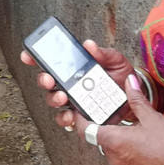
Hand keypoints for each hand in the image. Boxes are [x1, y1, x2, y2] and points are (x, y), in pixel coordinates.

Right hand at [19, 39, 135, 124]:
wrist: (136, 98)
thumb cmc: (122, 77)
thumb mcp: (116, 61)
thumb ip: (103, 53)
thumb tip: (89, 45)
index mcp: (75, 68)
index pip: (52, 62)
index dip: (35, 58)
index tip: (27, 55)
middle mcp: (70, 84)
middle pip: (47, 82)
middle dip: (44, 80)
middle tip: (49, 79)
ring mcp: (73, 101)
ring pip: (54, 100)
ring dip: (54, 98)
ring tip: (63, 96)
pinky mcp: (80, 117)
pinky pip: (66, 119)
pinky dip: (66, 118)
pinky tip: (71, 114)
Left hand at [74, 75, 163, 164]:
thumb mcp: (152, 118)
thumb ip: (136, 99)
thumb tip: (129, 81)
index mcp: (114, 140)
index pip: (86, 129)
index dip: (81, 120)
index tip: (80, 112)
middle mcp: (113, 158)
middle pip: (101, 140)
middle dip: (108, 130)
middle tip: (119, 120)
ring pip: (112, 152)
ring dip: (119, 144)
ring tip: (136, 135)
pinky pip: (122, 164)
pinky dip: (127, 156)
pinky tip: (142, 150)